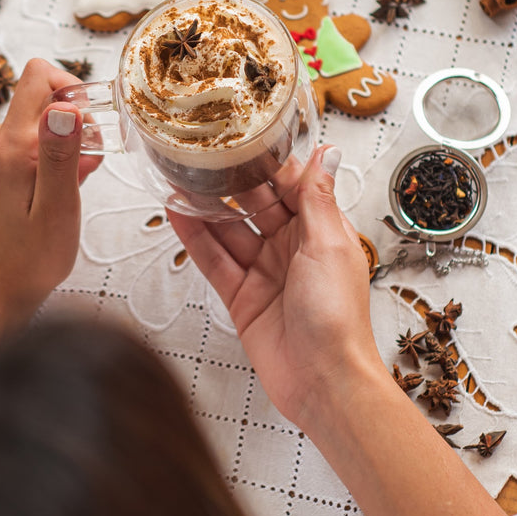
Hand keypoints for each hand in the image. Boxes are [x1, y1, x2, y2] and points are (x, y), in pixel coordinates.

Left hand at [0, 58, 100, 336]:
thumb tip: (66, 109)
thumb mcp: (57, 210)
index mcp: (8, 148)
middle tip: (87, 169)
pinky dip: (46, 159)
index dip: (71, 88)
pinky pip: (24, 144)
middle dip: (73, 126)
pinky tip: (55, 191)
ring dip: (62, 147)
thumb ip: (61, 156)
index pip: (36, 77)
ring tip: (71, 188)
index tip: (91, 122)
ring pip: (35, 124)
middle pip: (40, 101)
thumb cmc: (29, 261)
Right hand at [170, 147, 383, 429]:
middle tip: (200, 154)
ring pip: (229, 231)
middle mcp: (292, 249)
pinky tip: (177, 215)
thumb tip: (327, 151)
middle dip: (229, 183)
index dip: (266, 163)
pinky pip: (215, 262)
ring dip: (205, 208)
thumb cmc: (339, 317)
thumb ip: (318, 197)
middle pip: (255, 206)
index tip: (242, 135)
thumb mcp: (329, 245)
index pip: (291, 185)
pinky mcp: (242, 298)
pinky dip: (196, 239)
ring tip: (178, 179)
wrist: (324, 381)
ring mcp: (265, 273)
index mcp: (321, 232)